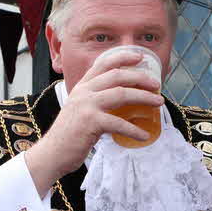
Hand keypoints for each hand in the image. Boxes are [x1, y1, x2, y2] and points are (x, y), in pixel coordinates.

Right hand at [25, 50, 164, 192]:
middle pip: (117, 76)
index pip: (103, 64)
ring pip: (121, 94)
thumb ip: (95, 100)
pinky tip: (144, 135)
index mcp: (82, 86)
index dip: (123, 57)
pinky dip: (134, 130)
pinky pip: (118, 123)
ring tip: (158, 103)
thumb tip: (122, 99)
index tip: (140, 57)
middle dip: (140, 78)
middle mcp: (83, 91)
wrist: (53, 153)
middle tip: (156, 84)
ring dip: (143, 98)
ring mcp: (86, 105)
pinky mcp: (90, 122)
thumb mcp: (80, 109)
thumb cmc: (70, 134)